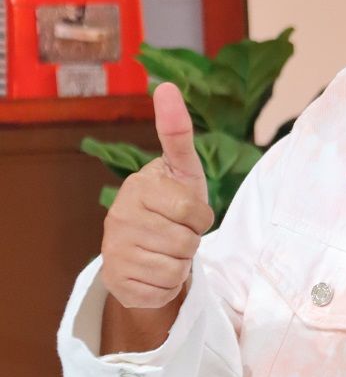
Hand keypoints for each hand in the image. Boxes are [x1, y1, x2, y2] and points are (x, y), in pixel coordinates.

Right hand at [101, 82, 213, 308]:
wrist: (146, 249)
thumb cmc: (172, 205)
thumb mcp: (182, 170)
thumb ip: (177, 132)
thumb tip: (167, 86)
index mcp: (139, 187)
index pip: (193, 211)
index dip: (201, 218)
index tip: (189, 213)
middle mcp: (119, 217)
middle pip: (185, 242)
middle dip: (191, 242)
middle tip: (178, 235)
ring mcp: (114, 251)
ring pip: (175, 269)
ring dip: (181, 264)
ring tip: (167, 251)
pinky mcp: (117, 282)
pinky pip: (162, 290)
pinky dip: (167, 286)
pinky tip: (155, 271)